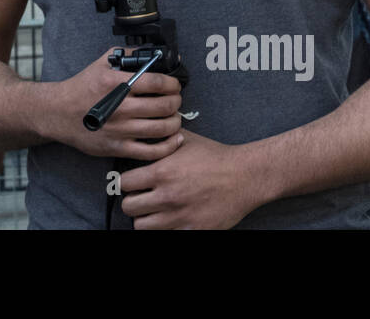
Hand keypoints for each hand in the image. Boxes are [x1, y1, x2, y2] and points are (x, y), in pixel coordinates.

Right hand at [47, 47, 183, 161]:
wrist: (58, 113)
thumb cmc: (81, 88)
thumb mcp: (100, 64)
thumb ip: (125, 56)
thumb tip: (151, 53)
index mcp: (116, 84)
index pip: (157, 83)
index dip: (173, 84)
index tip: (175, 85)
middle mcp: (120, 107)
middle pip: (164, 106)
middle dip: (176, 102)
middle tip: (176, 100)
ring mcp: (120, 130)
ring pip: (162, 128)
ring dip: (175, 122)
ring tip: (174, 117)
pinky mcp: (118, 148)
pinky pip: (151, 152)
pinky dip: (168, 146)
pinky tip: (174, 139)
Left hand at [119, 130, 263, 228]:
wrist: (245, 176)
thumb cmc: (215, 156)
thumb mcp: (184, 139)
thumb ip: (160, 138)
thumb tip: (142, 135)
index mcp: (162, 172)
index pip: (124, 183)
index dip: (127, 182)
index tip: (134, 182)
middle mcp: (167, 196)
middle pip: (129, 207)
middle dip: (133, 201)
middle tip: (142, 197)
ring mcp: (179, 217)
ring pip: (142, 227)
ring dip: (146, 218)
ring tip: (154, 210)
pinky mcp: (193, 230)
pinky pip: (166, 236)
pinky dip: (165, 229)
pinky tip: (171, 220)